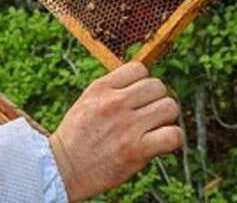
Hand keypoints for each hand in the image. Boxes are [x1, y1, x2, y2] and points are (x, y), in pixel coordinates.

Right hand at [49, 62, 183, 200]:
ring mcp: (127, 126)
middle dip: (157, 99)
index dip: (142, 82)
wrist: (63, 168)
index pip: (138, 68)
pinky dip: (173, 139)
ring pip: (170, 107)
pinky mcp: (137, 150)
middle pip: (158, 86)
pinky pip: (173, 135)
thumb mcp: (86, 101)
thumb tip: (142, 83)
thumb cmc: (76, 136)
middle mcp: (114, 103)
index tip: (138, 97)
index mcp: (100, 88)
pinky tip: (162, 143)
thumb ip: (111, 90)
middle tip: (148, 115)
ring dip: (166, 118)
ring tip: (155, 128)